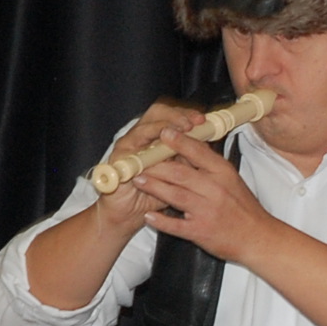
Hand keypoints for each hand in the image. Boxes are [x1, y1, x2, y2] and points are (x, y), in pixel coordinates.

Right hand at [93, 101, 203, 228]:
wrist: (130, 213)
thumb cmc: (154, 193)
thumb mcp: (178, 174)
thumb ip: (188, 158)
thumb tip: (207, 144)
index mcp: (156, 137)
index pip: (171, 115)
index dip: (187, 114)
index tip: (203, 120)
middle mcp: (142, 137)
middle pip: (157, 112)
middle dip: (178, 115)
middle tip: (194, 122)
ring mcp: (129, 144)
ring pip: (146, 124)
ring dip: (166, 124)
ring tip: (184, 128)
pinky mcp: (120, 155)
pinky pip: (134, 143)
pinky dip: (149, 140)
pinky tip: (162, 141)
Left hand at [132, 130, 276, 264]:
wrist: (257, 237)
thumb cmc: (243, 207)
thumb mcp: (231, 179)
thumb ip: (209, 164)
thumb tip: (188, 145)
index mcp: (223, 173)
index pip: (198, 152)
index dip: (178, 141)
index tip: (163, 132)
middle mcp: (215, 190)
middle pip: (180, 173)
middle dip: (156, 165)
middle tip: (139, 160)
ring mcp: (207, 211)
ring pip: (175, 196)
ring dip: (154, 187)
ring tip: (138, 180)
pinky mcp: (200, 231)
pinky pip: (175, 225)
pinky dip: (161, 221)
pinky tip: (148, 216)